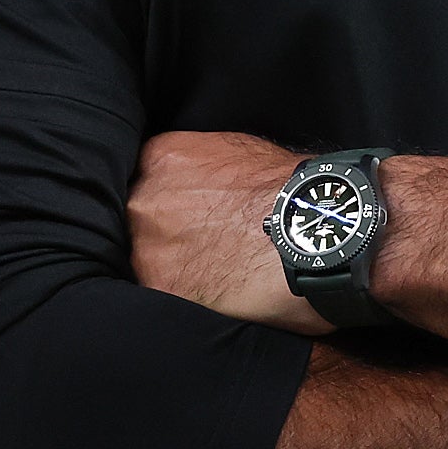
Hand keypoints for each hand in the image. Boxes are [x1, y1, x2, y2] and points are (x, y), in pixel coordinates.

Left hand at [129, 130, 329, 331]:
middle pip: (136, 220)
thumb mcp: (239, 151)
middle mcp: (144, 201)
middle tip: (198, 245)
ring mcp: (148, 247)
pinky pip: (160, 295)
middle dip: (160, 233)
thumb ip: (200, 165)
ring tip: (209, 272)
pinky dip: (182, 297)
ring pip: (143, 260)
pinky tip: (213, 293)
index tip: (180, 214)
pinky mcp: (163, 290)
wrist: (311, 231)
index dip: (163, 200)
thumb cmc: (289, 190)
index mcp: (161, 159)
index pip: (141, 180)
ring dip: (168, 267)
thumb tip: (200, 181)